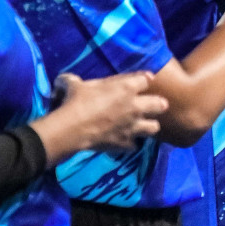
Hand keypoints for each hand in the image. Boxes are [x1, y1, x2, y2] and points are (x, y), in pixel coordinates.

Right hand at [31, 71, 168, 161]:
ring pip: (154, 127)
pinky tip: (122, 141)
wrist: (71, 129)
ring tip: (140, 126)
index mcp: (127, 87)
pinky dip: (129, 144)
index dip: (144, 80)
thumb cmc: (75, 102)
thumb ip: (72, 80)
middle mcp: (136, 106)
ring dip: (148, 126)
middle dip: (158, 105)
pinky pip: (134, 145)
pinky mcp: (125, 143)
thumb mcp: (73, 84)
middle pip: (161, 104)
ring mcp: (133, 126)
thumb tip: (64, 80)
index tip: (141, 82)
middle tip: (149, 106)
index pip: (147, 79)